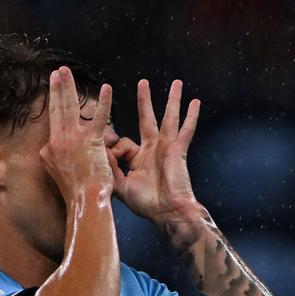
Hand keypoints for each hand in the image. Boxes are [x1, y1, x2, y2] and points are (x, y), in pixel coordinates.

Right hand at [39, 66, 113, 202]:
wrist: (84, 201)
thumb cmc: (74, 191)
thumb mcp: (54, 171)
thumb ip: (53, 156)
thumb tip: (50, 148)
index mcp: (50, 148)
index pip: (53, 120)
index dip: (53, 102)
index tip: (52, 88)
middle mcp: (58, 141)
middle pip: (56, 109)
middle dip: (56, 88)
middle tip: (56, 72)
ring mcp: (74, 140)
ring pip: (70, 108)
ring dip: (68, 87)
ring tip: (66, 72)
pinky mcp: (91, 142)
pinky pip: (98, 118)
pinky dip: (103, 103)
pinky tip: (107, 89)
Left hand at [107, 79, 201, 223]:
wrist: (168, 212)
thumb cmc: (146, 204)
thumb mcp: (121, 185)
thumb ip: (110, 168)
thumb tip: (98, 151)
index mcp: (139, 159)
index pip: (124, 143)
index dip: (114, 149)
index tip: (110, 158)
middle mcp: (153, 150)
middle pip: (148, 119)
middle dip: (145, 101)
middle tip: (143, 83)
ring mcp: (167, 148)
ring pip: (170, 118)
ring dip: (173, 100)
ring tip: (177, 83)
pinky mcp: (178, 150)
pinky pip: (186, 130)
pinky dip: (191, 117)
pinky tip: (196, 102)